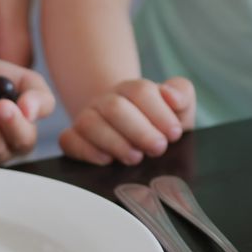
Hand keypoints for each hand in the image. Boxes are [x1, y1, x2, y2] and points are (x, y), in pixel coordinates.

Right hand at [59, 77, 195, 165]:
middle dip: (139, 130)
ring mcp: (86, 118)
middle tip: (158, 148)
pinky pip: (69, 140)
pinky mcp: (73, 138)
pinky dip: (86, 151)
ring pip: (90, 123)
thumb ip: (182, 94)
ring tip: (135, 158)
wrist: (132, 136)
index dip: (158, 113)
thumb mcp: (178, 108)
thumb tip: (170, 96)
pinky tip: (106, 161)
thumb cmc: (158, 124)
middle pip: (115, 107)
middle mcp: (106, 101)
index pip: (140, 91)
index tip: (174, 134)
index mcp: (131, 90)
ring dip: (115, 143)